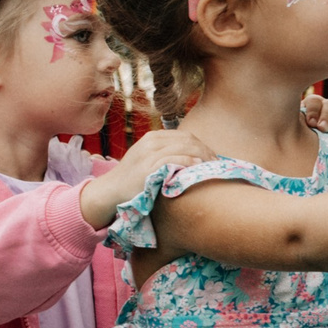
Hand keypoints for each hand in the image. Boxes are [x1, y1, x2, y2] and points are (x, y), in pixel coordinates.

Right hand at [78, 127, 224, 228]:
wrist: (111, 191)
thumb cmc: (133, 179)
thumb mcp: (147, 160)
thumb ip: (166, 154)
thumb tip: (193, 158)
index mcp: (152, 138)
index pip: (184, 135)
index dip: (202, 145)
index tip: (212, 158)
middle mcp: (150, 142)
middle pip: (187, 140)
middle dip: (206, 150)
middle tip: (216, 164)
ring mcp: (149, 154)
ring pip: (184, 147)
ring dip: (202, 156)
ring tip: (211, 167)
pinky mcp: (148, 167)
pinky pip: (174, 159)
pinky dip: (189, 162)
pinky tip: (198, 167)